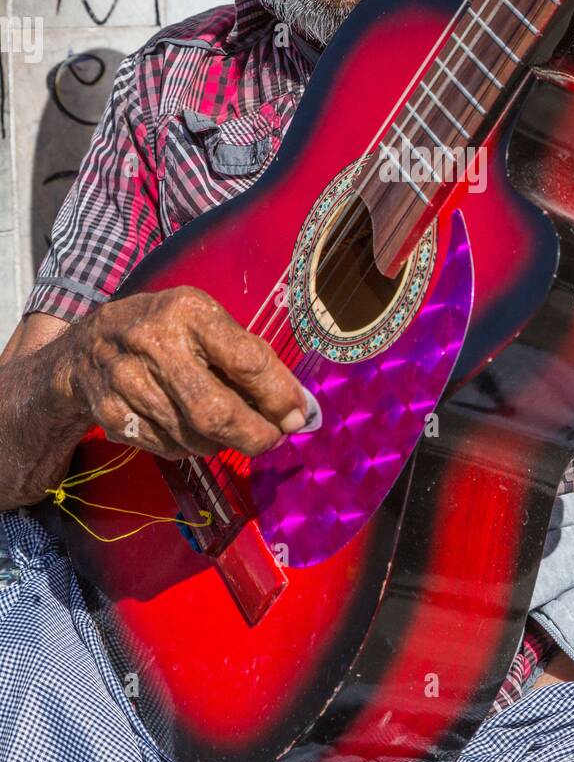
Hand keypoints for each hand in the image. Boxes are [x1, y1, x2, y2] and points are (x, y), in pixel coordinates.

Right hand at [58, 286, 311, 459]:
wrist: (86, 347)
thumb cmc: (165, 329)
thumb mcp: (205, 320)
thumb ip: (248, 354)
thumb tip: (294, 405)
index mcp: (188, 313)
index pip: (247, 361)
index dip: (279, 396)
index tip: (298, 415)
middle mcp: (155, 344)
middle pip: (216, 412)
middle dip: (255, 435)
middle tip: (274, 438)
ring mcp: (129, 383)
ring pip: (195, 437)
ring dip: (226, 443)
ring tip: (236, 430)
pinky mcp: (113, 415)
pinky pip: (170, 448)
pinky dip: (194, 447)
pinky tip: (196, 430)